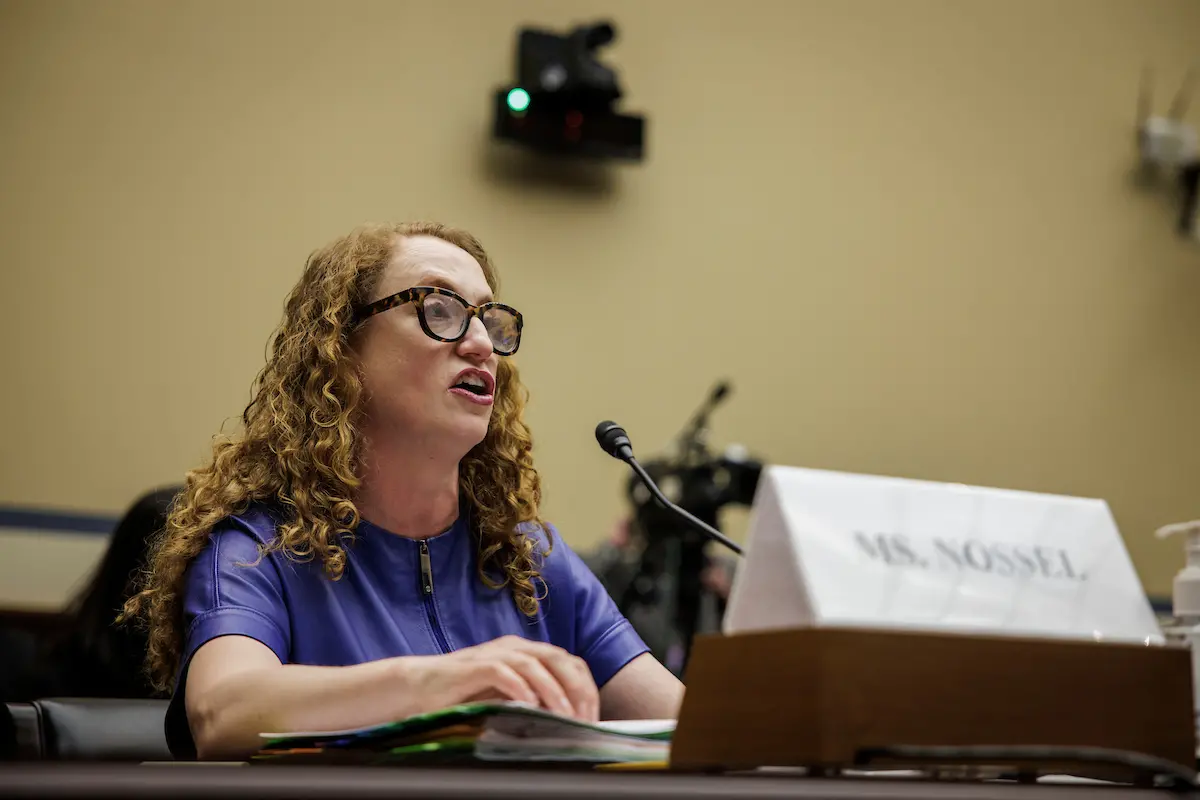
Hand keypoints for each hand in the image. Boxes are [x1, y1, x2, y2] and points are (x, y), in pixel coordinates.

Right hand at [412, 635, 598, 721]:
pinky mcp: (473, 666)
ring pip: (535, 664)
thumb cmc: (464, 694)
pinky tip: (528, 706)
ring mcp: (494, 653)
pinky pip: (502, 671)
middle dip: (577, 689)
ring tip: (563, 715)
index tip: (591, 718)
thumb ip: (534, 701)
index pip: (570, 663)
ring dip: (553, 690)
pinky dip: (519, 687)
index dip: (586, 688)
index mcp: (527, 652)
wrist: (418, 686)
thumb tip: (567, 721)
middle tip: (583, 719)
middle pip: (559, 659)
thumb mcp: (508, 697)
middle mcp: (515, 647)